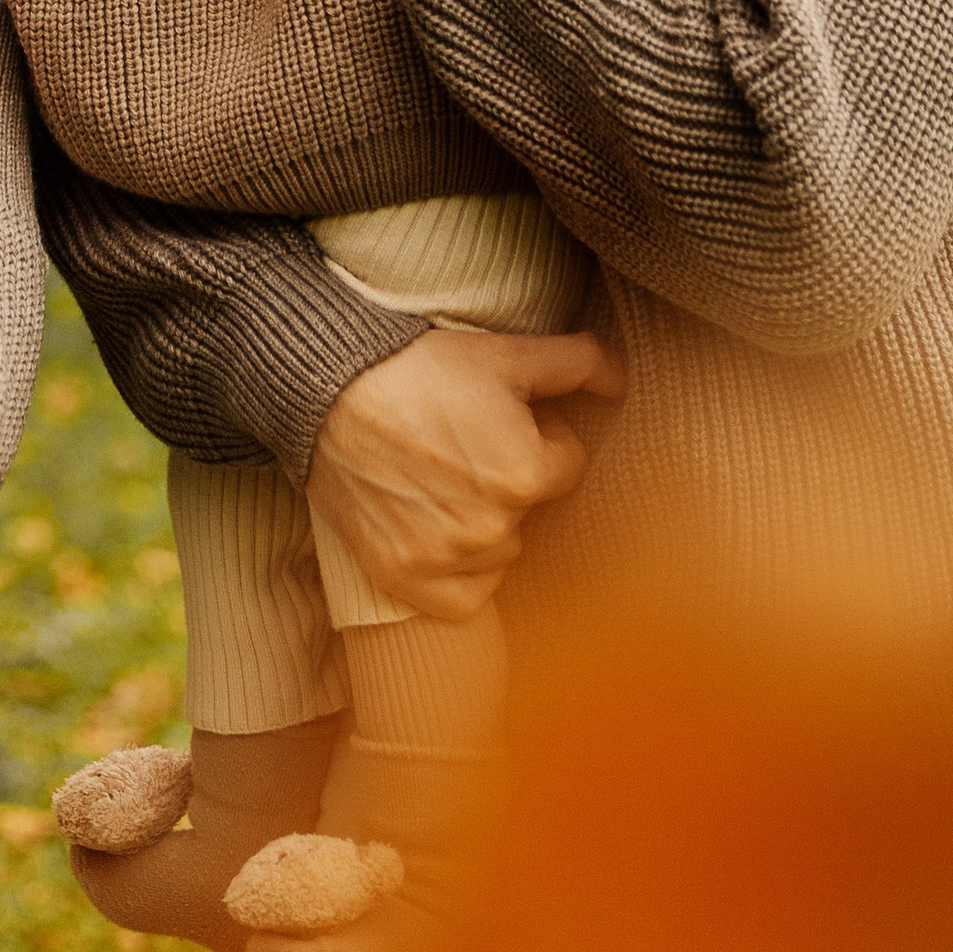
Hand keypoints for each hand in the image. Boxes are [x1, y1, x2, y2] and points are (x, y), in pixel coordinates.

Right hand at [306, 326, 624, 619]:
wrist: (327, 389)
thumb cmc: (419, 367)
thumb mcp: (505, 353)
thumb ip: (580, 363)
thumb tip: (625, 381)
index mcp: (526, 475)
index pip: (567, 465)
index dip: (538, 435)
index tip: (496, 418)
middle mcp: (492, 529)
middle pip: (531, 510)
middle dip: (509, 479)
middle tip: (461, 443)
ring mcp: (446, 559)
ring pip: (500, 551)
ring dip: (483, 523)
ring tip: (439, 476)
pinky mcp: (406, 580)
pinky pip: (464, 598)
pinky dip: (457, 572)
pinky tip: (433, 525)